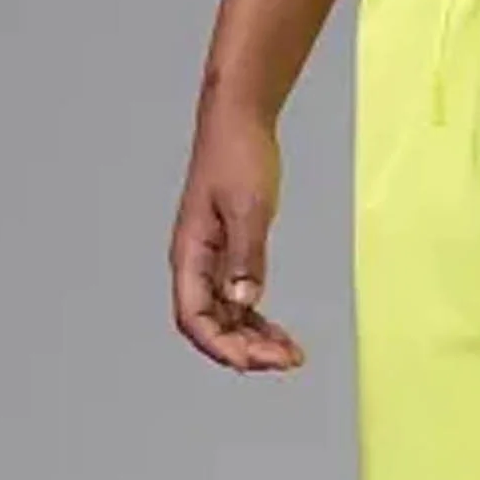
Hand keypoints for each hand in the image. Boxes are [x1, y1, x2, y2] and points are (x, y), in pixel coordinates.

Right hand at [170, 105, 304, 373]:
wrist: (239, 118)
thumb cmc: (237, 153)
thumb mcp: (248, 206)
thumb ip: (246, 257)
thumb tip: (243, 302)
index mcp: (189, 253)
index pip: (194, 319)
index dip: (222, 348)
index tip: (257, 361)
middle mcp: (195, 264)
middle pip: (210, 328)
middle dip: (245, 351)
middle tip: (287, 360)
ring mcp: (211, 262)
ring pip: (225, 320)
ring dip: (254, 342)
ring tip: (290, 354)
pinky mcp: (228, 256)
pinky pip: (237, 303)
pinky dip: (257, 323)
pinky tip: (279, 333)